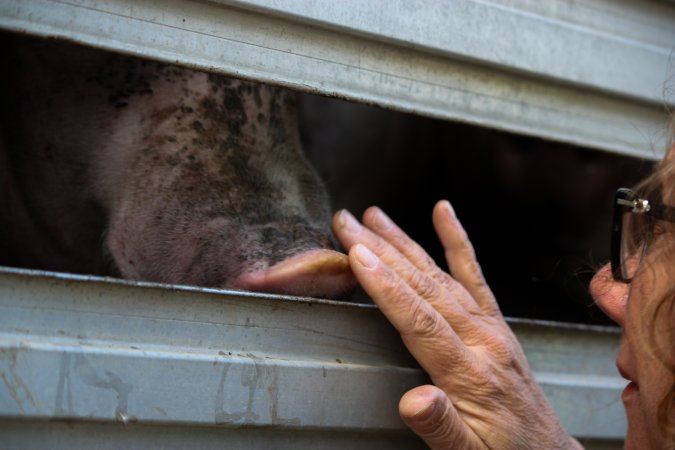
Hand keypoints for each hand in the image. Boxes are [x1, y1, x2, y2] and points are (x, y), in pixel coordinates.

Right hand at [332, 200, 580, 448]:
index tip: (357, 254)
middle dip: (383, 251)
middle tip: (348, 223)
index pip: (420, 321)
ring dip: (405, 242)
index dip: (386, 286)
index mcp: (471, 374)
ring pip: (441, 275)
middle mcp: (482, 341)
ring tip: (374, 216)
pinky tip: (444, 214)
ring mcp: (490, 327)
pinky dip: (458, 241)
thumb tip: (414, 400)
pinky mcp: (494, 323)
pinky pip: (475, 275)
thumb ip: (441, 428)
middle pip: (425, 287)